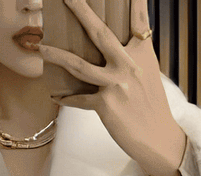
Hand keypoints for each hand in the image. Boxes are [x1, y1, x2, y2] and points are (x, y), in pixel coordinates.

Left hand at [37, 0, 187, 175]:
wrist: (158, 137)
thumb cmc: (152, 105)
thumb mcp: (149, 72)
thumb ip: (134, 54)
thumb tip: (117, 45)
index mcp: (142, 53)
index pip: (138, 19)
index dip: (133, 0)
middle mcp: (128, 64)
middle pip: (100, 33)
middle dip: (81, 11)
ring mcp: (116, 84)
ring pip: (79, 65)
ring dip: (57, 56)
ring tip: (41, 48)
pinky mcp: (105, 105)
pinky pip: (79, 99)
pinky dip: (67, 99)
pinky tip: (56, 97)